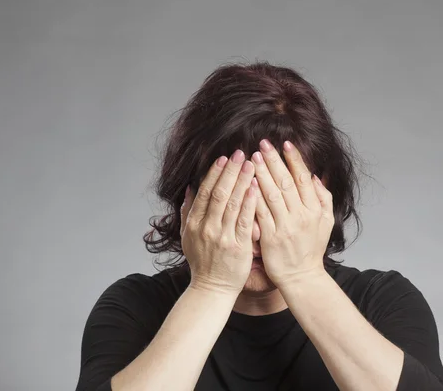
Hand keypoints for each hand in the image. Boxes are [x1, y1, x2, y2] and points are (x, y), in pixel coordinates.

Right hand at [180, 150, 258, 294]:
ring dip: (241, 181)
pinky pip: (244, 220)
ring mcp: (222, 237)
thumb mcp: (187, 236)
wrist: (212, 289)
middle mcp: (206, 228)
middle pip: (218, 193)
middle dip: (229, 171)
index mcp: (193, 223)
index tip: (223, 158)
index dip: (214, 173)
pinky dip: (249, 202)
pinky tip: (256, 188)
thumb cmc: (202, 262)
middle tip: (240, 153)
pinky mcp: (237, 246)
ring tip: (251, 164)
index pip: (204, 192)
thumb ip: (187, 211)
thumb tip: (190, 187)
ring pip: (231, 204)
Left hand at [251, 139, 333, 287]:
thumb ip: (323, 198)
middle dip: (274, 161)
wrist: (302, 277)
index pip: (303, 178)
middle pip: (286, 182)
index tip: (285, 144)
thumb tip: (315, 176)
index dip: (294, 159)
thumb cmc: (311, 248)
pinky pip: (260, 213)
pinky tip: (246, 183)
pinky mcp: (270, 237)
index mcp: (315, 210)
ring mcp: (285, 227)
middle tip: (263, 144)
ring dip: (261, 174)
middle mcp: (301, 216)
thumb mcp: (326, 222)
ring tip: (252, 157)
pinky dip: (253, 197)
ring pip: (272, 195)